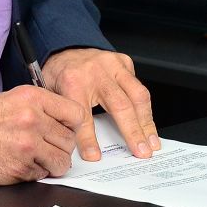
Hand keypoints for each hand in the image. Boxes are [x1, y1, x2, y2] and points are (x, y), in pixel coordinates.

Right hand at [0, 85, 84, 184]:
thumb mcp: (10, 100)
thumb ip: (39, 107)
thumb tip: (62, 120)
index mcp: (32, 98)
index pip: (75, 113)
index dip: (74, 125)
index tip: (69, 131)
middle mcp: (33, 119)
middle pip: (69, 140)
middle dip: (60, 147)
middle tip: (47, 147)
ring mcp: (28, 144)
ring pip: (61, 161)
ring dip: (52, 164)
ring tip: (37, 159)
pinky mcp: (21, 167)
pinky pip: (43, 174)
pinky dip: (36, 173)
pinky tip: (21, 164)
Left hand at [42, 47, 159, 162]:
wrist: (65, 50)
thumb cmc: (60, 75)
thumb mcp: (54, 98)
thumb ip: (67, 120)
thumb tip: (81, 149)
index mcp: (72, 81)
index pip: (83, 115)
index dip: (89, 138)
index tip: (95, 156)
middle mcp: (96, 71)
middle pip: (119, 105)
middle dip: (133, 132)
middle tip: (141, 152)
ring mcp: (112, 64)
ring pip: (138, 94)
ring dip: (147, 122)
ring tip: (152, 142)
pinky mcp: (124, 62)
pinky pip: (139, 86)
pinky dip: (145, 107)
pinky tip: (147, 123)